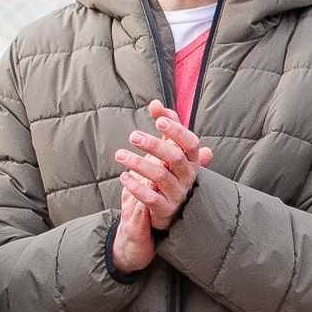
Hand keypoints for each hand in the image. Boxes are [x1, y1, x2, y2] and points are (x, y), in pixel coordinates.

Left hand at [110, 103, 212, 271]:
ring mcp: (177, 194)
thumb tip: (155, 102)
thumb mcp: (170, 148)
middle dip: (154, 145)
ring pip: (160, 176)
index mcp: (192, 160)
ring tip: (120, 154)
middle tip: (133, 136)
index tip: (158, 120)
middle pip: (174, 158)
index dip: (177, 131)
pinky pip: (151, 199)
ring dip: (139, 163)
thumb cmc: (170, 172)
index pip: (191, 143)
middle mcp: (187, 177)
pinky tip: (123, 177)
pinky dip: (137, 188)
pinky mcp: (165, 209)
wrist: (170, 208)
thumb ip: (166, 124)